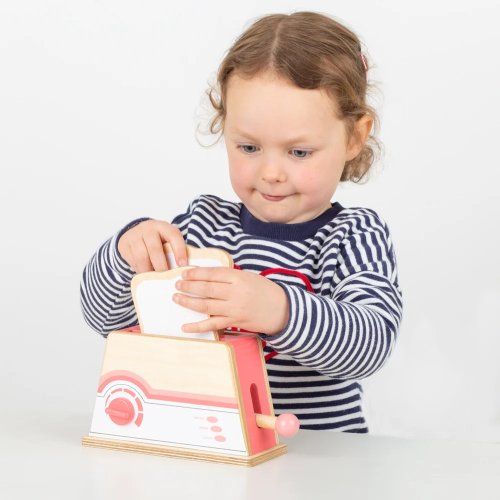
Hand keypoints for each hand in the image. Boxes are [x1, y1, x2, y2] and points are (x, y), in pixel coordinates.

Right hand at [117, 220, 186, 272]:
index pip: (173, 236)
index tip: (182, 264)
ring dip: (148, 270)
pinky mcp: (124, 244)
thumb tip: (185, 268)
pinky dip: (139, 269)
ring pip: (141, 256)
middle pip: (155, 249)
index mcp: (163, 227)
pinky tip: (144, 273)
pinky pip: (132, 260)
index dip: (179, 250)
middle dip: (161, 265)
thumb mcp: (168, 240)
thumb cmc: (158, 240)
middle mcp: (148, 229)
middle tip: (166, 277)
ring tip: (154, 279)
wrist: (137, 233)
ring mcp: (135, 235)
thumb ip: (175, 250)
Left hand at [173, 267, 289, 334]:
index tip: (184, 273)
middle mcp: (236, 292)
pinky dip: (197, 326)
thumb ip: (229, 277)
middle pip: (207, 288)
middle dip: (189, 286)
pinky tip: (185, 326)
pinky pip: (212, 324)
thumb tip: (205, 276)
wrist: (283, 310)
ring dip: (189, 302)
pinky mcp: (235, 322)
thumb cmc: (264, 291)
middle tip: (176, 285)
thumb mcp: (248, 277)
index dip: (196, 273)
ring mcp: (234, 308)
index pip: (213, 273)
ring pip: (206, 305)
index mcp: (239, 277)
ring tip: (176, 298)